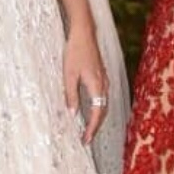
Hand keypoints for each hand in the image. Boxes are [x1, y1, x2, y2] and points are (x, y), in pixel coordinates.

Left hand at [64, 20, 108, 143]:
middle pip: (103, 112)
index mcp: (97, 86)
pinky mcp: (102, 76)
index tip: (86, 140)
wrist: (84, 33)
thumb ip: (70, 95)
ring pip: (104, 105)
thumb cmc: (75, 52)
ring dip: (97, 118)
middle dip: (95, 127)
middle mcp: (104, 85)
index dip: (92, 128)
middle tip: (86, 139)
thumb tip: (72, 114)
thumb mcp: (68, 75)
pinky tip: (91, 110)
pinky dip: (98, 108)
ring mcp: (105, 80)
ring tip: (88, 128)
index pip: (97, 114)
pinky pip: (103, 97)